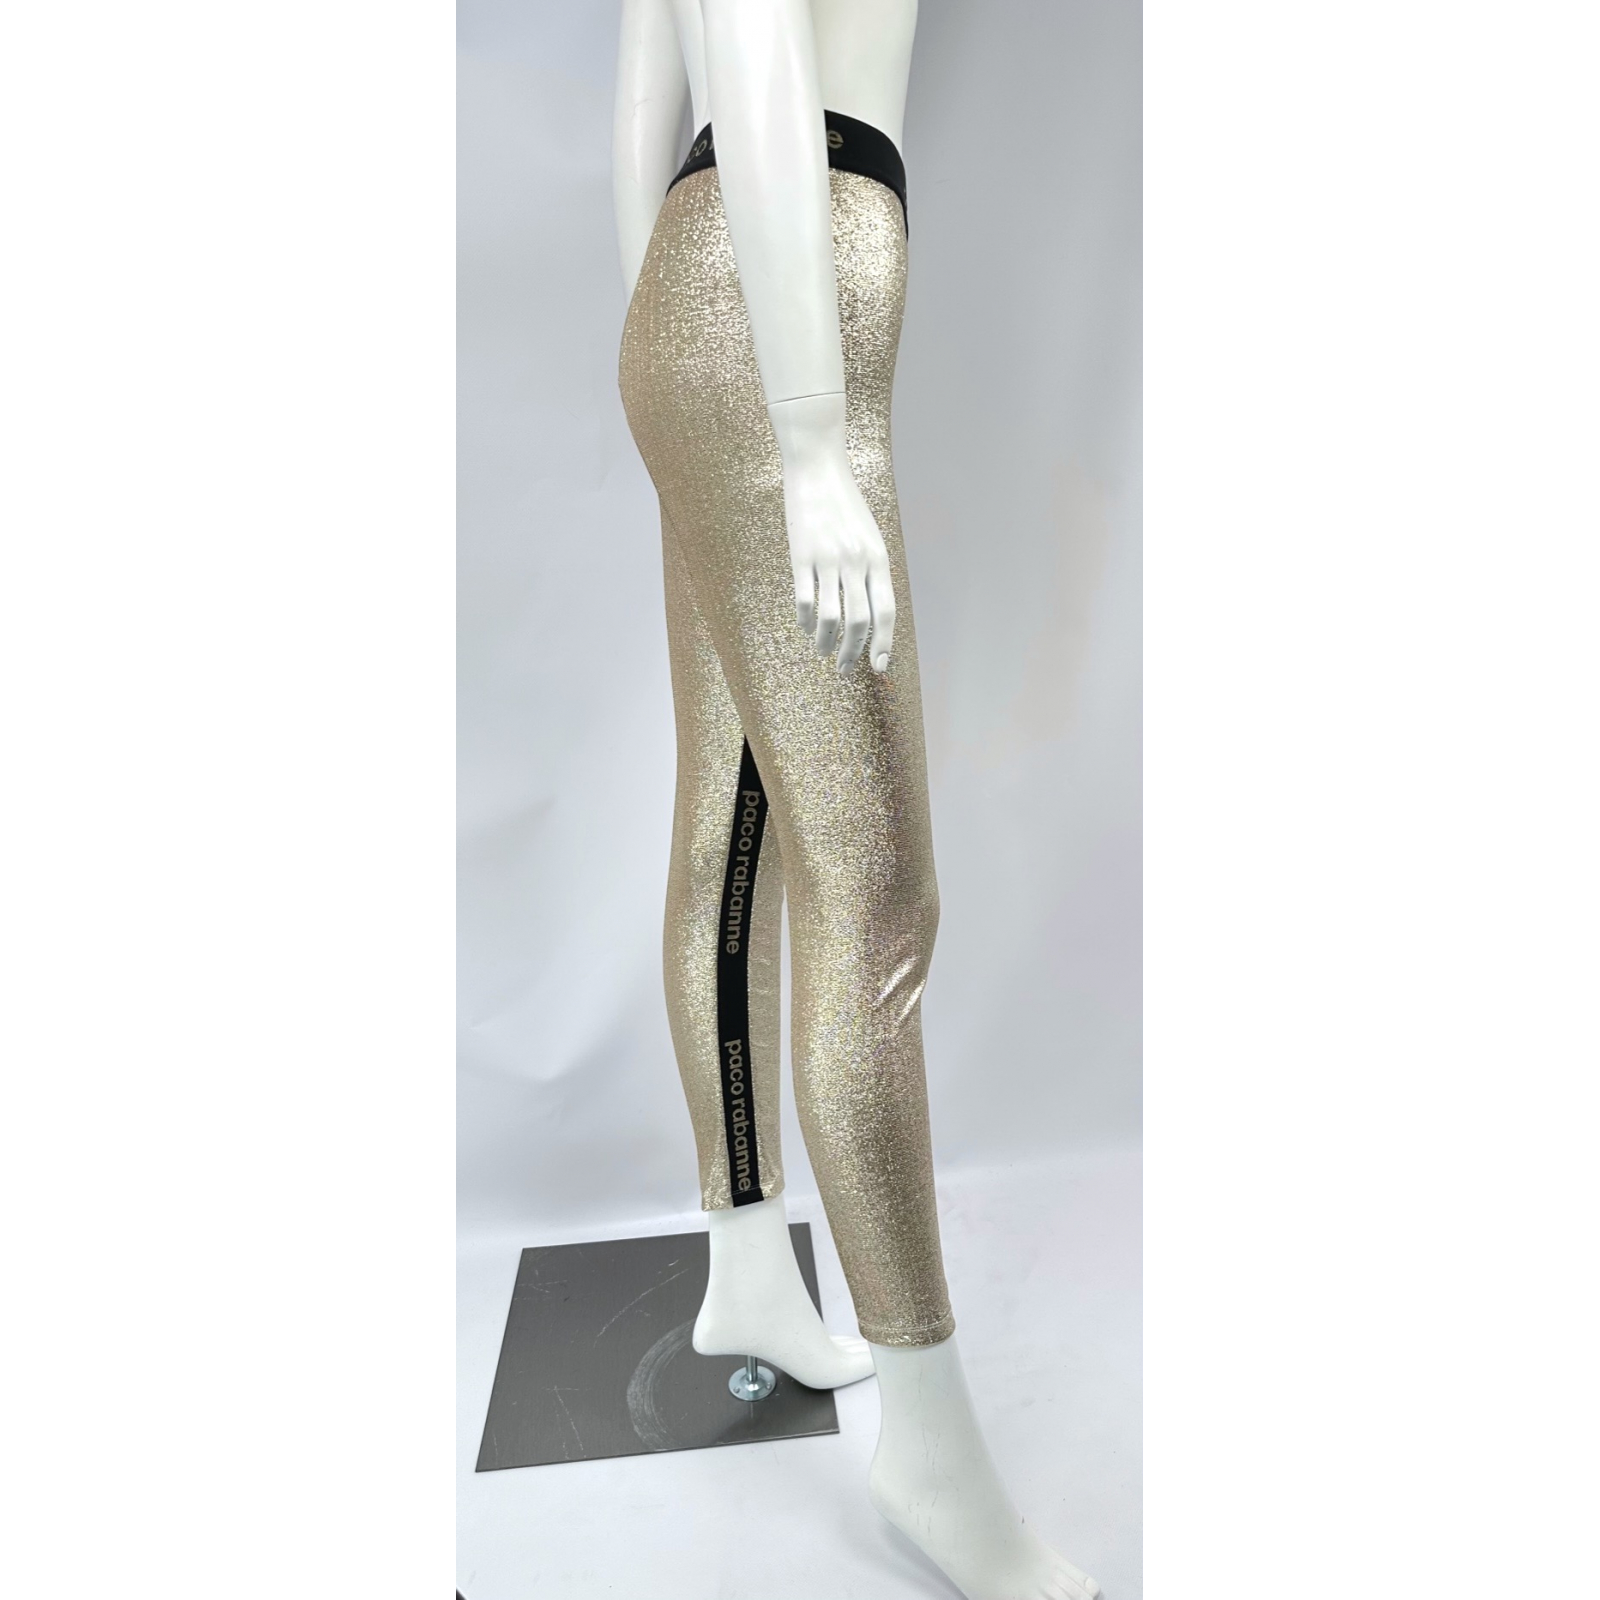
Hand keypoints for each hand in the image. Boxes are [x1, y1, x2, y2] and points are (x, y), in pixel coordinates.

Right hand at [767, 393, 895, 673]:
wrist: (817, 467)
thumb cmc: (845, 505)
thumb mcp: (869, 537)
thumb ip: (872, 571)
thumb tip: (871, 614)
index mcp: (877, 558)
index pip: (885, 611)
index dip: (883, 644)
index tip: (878, 667)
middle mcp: (856, 561)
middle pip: (859, 621)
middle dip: (853, 652)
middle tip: (846, 670)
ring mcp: (828, 559)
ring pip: (831, 617)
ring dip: (827, 643)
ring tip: (824, 653)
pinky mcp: (800, 555)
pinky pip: (804, 600)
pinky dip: (805, 621)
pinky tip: (806, 628)